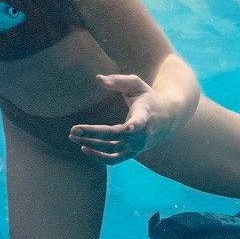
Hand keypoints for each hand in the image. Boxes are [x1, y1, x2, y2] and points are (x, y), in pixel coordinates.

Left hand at [68, 74, 186, 163]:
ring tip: (72, 137)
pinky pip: (113, 160)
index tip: (128, 128)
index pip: (139, 122)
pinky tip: (84, 148)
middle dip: (93, 134)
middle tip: (73, 130)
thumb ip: (118, 80)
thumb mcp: (136, 84)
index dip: (134, 126)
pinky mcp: (132, 153)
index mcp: (145, 115)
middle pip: (115, 137)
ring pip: (111, 150)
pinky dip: (98, 157)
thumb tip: (98, 78)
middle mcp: (141, 134)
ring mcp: (137, 146)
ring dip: (91, 145)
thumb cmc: (147, 98)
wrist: (167, 119)